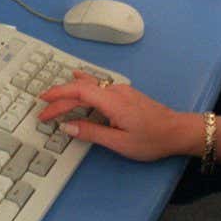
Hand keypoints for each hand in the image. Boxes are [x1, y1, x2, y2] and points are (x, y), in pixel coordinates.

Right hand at [38, 72, 194, 161]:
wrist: (178, 131)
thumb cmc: (151, 140)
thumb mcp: (119, 142)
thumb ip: (91, 133)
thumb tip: (67, 126)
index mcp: (112, 101)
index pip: (78, 93)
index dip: (58, 98)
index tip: (43, 107)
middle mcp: (115, 91)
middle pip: (81, 88)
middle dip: (60, 97)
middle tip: (43, 108)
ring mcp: (121, 90)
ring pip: (90, 84)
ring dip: (70, 89)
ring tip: (53, 92)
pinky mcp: (126, 94)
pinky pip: (98, 85)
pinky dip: (83, 85)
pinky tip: (79, 78)